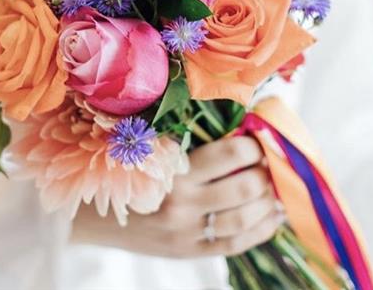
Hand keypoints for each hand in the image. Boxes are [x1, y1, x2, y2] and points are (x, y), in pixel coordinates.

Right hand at [70, 136, 284, 257]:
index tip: (262, 134)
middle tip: (275, 158)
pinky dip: (262, 229)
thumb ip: (187, 136)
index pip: (230, 155)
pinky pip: (236, 244)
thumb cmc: (124, 170)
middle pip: (244, 187)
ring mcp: (186, 232)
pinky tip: (274, 215)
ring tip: (279, 187)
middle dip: (267, 172)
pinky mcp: (189, 251)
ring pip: (245, 218)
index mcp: (172, 169)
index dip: (254, 144)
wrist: (93, 215)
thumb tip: (236, 121)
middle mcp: (182, 202)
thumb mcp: (149, 147)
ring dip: (271, 201)